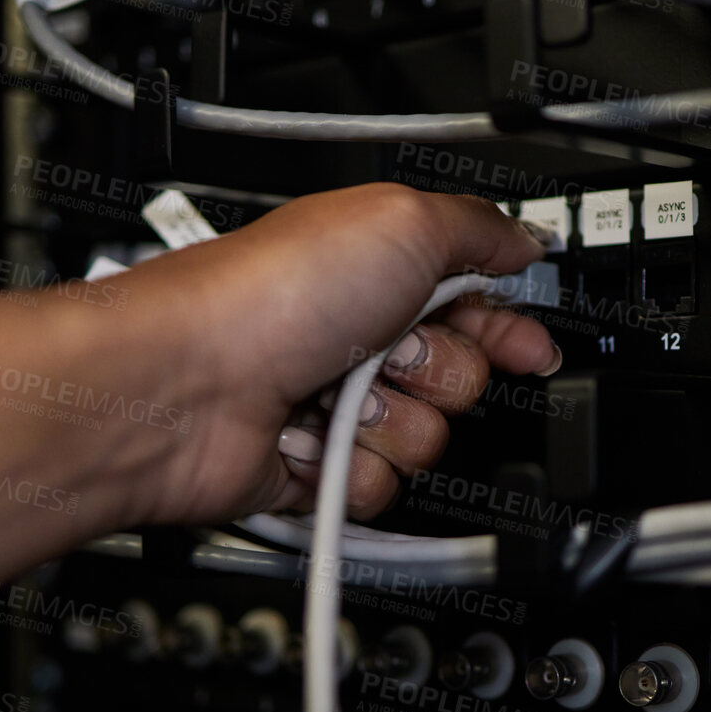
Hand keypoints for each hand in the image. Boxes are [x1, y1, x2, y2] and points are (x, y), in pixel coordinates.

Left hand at [99, 183, 559, 525]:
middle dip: (438, 373)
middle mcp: (356, 335)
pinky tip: (309, 437)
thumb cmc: (264, 294)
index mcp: (380, 269)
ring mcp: (332, 403)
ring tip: (336, 396)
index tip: (531, 346)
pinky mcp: (310, 466)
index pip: (474, 303)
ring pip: (425, 443)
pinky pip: (377, 491)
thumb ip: (478, 229)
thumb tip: (524, 240)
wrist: (179, 386)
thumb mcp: (400, 220)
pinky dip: (348, 470)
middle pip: (460, 380)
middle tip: (389, 351)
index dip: (508, 326)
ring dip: (391, 424)